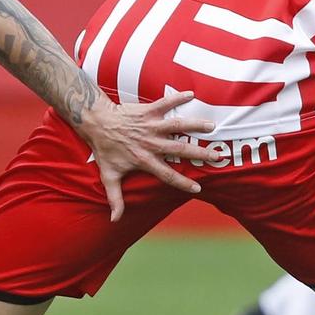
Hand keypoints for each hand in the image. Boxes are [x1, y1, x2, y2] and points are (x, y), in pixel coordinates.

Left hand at [77, 90, 211, 220]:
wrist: (97, 122)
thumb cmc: (104, 150)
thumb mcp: (108, 176)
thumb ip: (115, 198)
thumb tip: (115, 221)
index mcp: (144, 159)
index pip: (167, 174)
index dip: (182, 182)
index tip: (198, 189)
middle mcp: (151, 143)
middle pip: (179, 149)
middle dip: (199, 153)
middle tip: (217, 156)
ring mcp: (150, 126)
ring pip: (176, 126)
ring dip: (194, 125)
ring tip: (212, 126)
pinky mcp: (148, 111)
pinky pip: (165, 103)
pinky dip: (177, 98)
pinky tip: (191, 94)